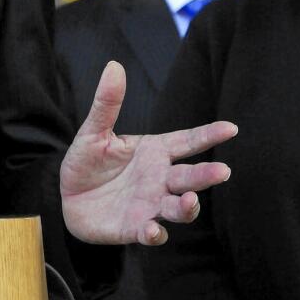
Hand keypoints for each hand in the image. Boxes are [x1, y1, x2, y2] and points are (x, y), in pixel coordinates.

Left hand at [60, 61, 236, 245]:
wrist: (68, 199)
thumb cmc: (86, 163)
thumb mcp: (93, 132)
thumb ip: (107, 104)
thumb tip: (114, 66)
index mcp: (154, 153)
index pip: (186, 142)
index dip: (208, 135)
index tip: (231, 128)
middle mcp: (159, 180)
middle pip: (188, 178)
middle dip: (205, 176)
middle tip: (222, 171)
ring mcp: (150, 205)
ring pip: (178, 209)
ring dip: (186, 207)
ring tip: (188, 200)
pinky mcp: (134, 228)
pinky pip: (150, 233)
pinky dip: (154, 233)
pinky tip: (152, 229)